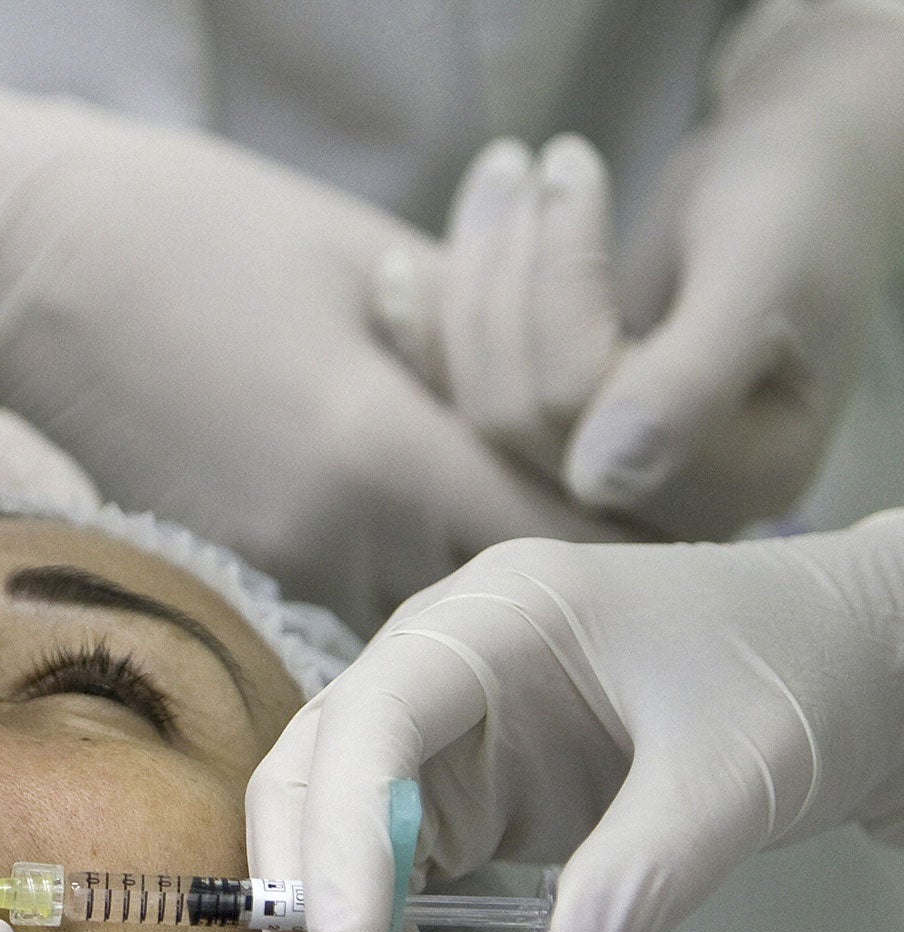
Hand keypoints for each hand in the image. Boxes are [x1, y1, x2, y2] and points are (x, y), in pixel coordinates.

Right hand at [0, 54, 618, 631]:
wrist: (14, 262)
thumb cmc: (187, 224)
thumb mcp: (370, 258)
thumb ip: (486, 355)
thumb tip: (571, 409)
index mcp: (368, 451)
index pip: (553, 531)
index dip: (614, 514)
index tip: (639, 477)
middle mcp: (316, 542)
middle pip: (488, 589)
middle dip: (544, 541)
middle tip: (572, 478)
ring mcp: (255, 569)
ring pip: (411, 601)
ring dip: (456, 556)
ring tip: (469, 478)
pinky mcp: (213, 569)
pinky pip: (336, 592)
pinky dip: (379, 557)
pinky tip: (378, 490)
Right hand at [244, 513, 903, 931]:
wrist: (843, 664)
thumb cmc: (791, 672)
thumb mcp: (744, 764)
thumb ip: (653, 862)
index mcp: (489, 622)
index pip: (369, 721)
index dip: (339, 832)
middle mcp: (430, 675)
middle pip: (308, 787)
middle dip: (310, 916)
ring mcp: (435, 743)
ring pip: (333, 853)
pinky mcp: (455, 805)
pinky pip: (391, 890)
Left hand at [387, 6, 903, 538]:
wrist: (802, 170)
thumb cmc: (802, 198)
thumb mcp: (759, 273)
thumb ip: (690, 381)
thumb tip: (598, 482)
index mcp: (743, 478)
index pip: (588, 409)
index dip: (557, 286)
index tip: (569, 161)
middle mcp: (669, 500)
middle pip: (522, 415)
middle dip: (506, 277)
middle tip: (521, 160)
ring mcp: (609, 476)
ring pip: (485, 406)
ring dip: (472, 283)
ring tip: (503, 171)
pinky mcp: (562, 441)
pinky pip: (470, 407)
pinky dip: (433, 333)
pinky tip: (400, 271)